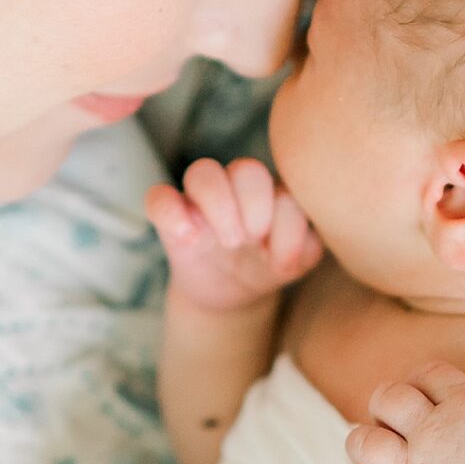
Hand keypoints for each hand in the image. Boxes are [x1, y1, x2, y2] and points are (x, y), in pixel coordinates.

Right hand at [146, 158, 321, 313]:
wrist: (233, 294)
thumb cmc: (267, 267)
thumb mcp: (294, 262)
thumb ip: (305, 247)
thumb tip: (300, 241)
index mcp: (272, 192)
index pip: (284, 188)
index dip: (285, 223)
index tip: (279, 260)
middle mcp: (237, 188)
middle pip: (246, 169)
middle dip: (255, 208)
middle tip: (251, 242)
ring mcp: (201, 200)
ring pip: (203, 172)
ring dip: (219, 206)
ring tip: (228, 244)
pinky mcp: (171, 217)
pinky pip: (159, 198)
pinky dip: (170, 213)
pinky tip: (188, 240)